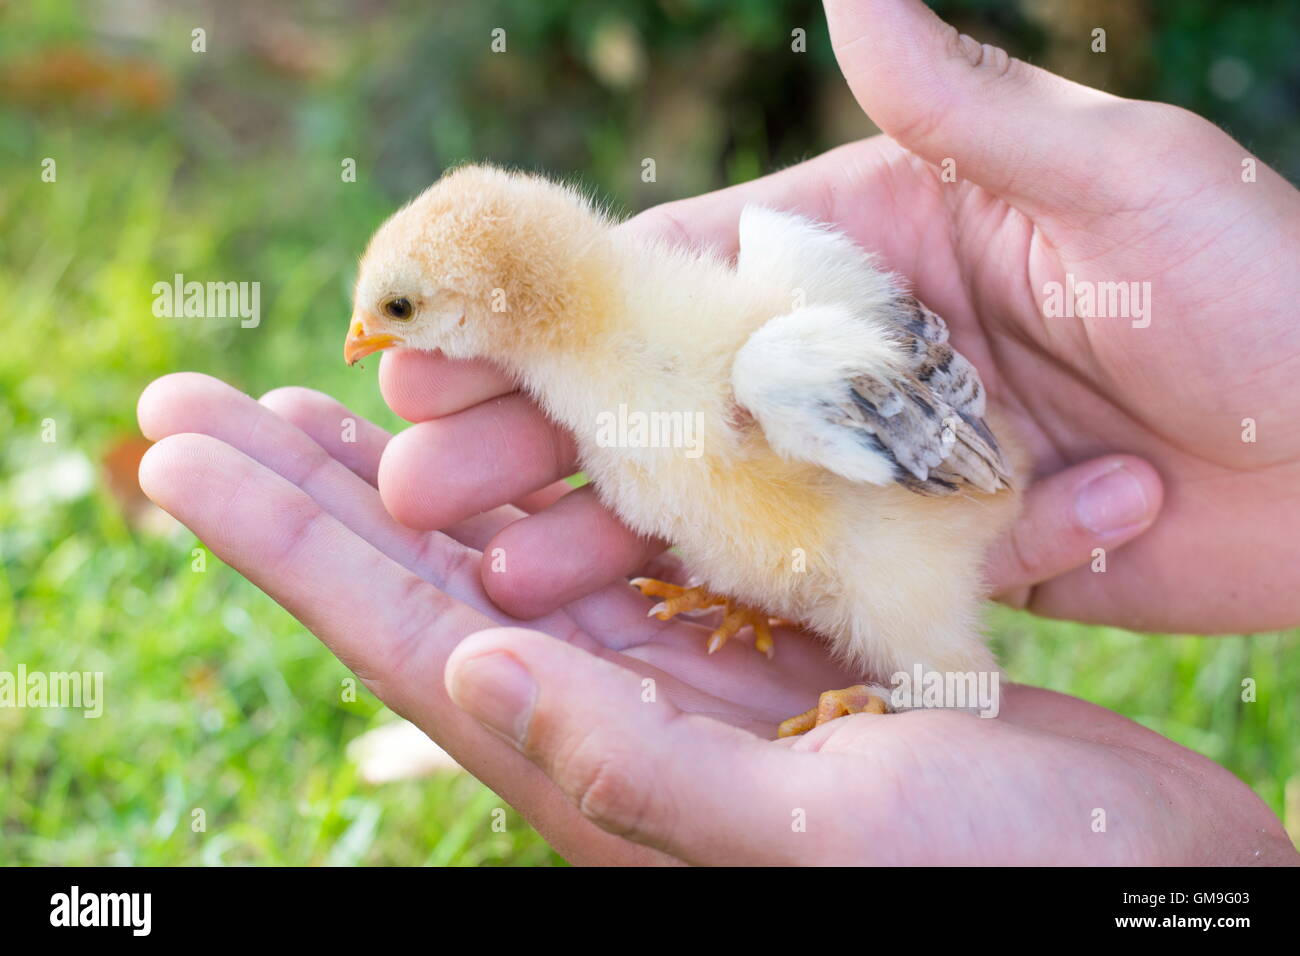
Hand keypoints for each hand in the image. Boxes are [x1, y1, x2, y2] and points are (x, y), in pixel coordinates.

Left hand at [136, 374, 1295, 863]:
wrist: (1124, 875)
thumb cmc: (998, 877)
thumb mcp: (807, 836)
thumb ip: (631, 766)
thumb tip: (470, 672)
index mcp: (599, 770)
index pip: (399, 638)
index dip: (282, 543)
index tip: (179, 454)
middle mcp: (614, 718)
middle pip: (420, 585)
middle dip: (305, 493)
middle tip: (201, 406)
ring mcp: (680, 676)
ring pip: (501, 556)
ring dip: (409, 480)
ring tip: (327, 406)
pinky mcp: (752, 640)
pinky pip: (610, 548)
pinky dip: (539, 487)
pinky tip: (506, 445)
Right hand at [375, 0, 1299, 635]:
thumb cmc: (1270, 297)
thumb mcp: (1117, 179)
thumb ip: (960, 107)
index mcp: (882, 245)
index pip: (683, 268)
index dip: (556, 303)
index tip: (430, 326)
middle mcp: (863, 355)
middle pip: (670, 394)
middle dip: (541, 429)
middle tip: (418, 471)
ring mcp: (886, 465)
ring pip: (716, 497)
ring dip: (605, 527)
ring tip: (498, 564)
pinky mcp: (927, 558)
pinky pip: (805, 575)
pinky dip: (717, 594)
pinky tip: (623, 625)